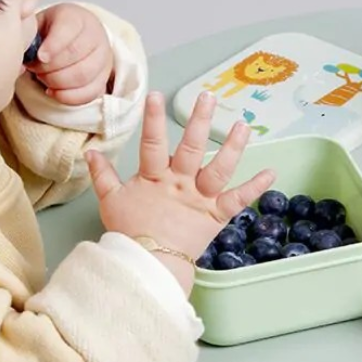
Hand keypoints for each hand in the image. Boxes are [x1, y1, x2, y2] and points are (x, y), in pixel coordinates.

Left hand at [26, 3, 113, 105]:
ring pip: (83, 76)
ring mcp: (103, 58)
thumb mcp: (38, 24)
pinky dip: (67, 96)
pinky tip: (52, 91)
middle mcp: (95, 36)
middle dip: (50, 67)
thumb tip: (18, 51)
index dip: (53, 45)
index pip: (69, 29)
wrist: (74, 39)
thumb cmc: (50, 33)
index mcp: (77, 17)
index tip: (39, 56)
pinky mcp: (103, 79)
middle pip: (76, 55)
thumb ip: (28, 33)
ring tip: (43, 78)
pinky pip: (89, 93)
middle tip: (35, 69)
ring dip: (57, 81)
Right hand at [86, 91, 275, 291]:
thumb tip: (90, 152)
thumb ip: (102, 175)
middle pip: (191, 148)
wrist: (148, 266)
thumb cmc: (129, 234)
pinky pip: (238, 199)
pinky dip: (256, 187)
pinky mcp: (216, 215)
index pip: (152, 143)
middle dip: (199, 120)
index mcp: (154, 178)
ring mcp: (200, 199)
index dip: (154, 119)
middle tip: (208, 97)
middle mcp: (180, 184)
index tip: (156, 96)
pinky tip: (271, 172)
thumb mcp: (111, 201)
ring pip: (219, 168)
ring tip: (243, 124)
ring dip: (233, 146)